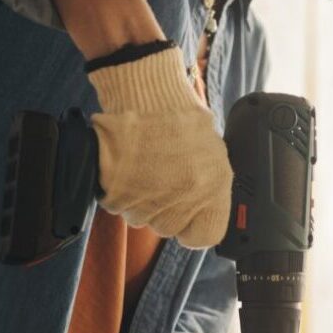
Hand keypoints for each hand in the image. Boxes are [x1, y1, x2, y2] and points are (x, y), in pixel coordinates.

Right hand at [88, 45, 231, 248]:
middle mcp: (182, 198)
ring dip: (142, 200)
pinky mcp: (118, 195)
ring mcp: (148, 199)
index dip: (196, 227)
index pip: (206, 236)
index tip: (191, 217)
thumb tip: (206, 211)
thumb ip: (211, 189)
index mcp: (212, 189)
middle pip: (169, 229)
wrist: (145, 95)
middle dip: (165, 209)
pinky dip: (121, 192)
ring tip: (145, 167)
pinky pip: (119, 207)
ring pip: (142, 219)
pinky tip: (130, 166)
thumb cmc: (180, 118)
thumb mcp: (214, 154)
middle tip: (162, 178)